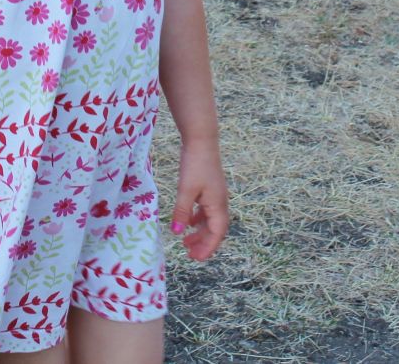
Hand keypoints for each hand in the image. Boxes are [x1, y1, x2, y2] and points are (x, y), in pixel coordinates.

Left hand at [170, 143, 228, 260]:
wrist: (202, 140)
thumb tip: (178, 233)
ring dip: (201, 233)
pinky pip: (206, 210)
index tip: (195, 258)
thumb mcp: (186, 190)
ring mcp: (216, 195)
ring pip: (211, 220)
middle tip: (189, 254)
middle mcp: (220, 202)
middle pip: (215, 229)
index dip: (208, 248)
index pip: (217, 233)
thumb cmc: (195, 165)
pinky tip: (188, 222)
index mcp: (218, 204)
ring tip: (186, 242)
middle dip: (204, 243)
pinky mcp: (209, 188)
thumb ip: (182, 212)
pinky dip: (198, 220)